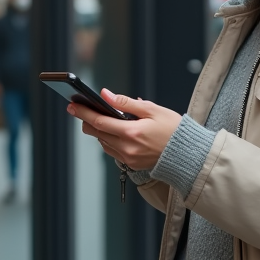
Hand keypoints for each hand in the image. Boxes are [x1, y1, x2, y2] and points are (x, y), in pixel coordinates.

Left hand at [67, 89, 182, 170]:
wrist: (188, 154)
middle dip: (86, 120)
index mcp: (132, 133)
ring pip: (102, 142)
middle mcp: (127, 148)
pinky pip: (112, 151)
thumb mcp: (152, 109)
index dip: (83, 113)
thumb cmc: (173, 129)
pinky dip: (109, 140)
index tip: (72, 106)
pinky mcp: (131, 164)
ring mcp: (128, 158)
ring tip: (102, 118)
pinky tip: (114, 131)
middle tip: (81, 109)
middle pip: (96, 133)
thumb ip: (126, 103)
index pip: (99, 122)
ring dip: (98, 131)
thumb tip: (106, 95)